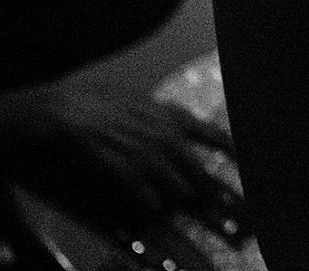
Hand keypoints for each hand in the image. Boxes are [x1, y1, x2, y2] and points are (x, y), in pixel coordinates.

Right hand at [21, 82, 236, 225]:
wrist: (61, 115)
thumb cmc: (94, 103)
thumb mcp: (137, 99)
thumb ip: (160, 114)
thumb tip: (175, 124)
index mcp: (171, 116)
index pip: (215, 136)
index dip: (235, 153)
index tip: (248, 165)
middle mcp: (166, 138)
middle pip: (200, 173)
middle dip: (212, 193)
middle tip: (222, 208)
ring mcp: (148, 159)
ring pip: (179, 191)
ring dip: (181, 201)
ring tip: (184, 209)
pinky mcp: (128, 178)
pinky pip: (152, 202)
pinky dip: (155, 208)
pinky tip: (153, 210)